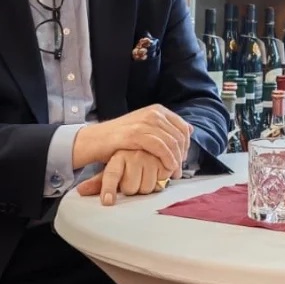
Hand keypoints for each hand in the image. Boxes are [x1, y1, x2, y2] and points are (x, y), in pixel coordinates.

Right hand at [72, 105, 191, 177]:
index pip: (183, 128)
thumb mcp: (145, 128)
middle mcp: (153, 113)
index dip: (186, 146)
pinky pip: (161, 148)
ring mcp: (145, 122)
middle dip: (182, 155)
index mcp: (157, 110)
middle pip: (180, 136)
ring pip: (172, 142)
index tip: (182, 160)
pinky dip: (167, 160)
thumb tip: (190, 129)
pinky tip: (166, 169)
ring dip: (176, 160)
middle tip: (178, 170)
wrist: (94, 140)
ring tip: (173, 173)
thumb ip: (165, 128)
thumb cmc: (120, 139)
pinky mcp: (136, 134)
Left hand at [76, 150, 171, 205]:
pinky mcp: (165, 160)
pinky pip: (162, 181)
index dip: (109, 189)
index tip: (107, 201)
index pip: (111, 174)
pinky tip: (157, 173)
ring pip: (147, 188)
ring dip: (147, 186)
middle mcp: (133, 155)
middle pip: (131, 188)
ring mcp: (150, 157)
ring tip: (146, 176)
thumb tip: (81, 191)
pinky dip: (160, 181)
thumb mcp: (113, 169)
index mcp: (118, 158)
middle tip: (132, 181)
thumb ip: (99, 182)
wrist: (150, 144)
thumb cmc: (129, 160)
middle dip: (132, 189)